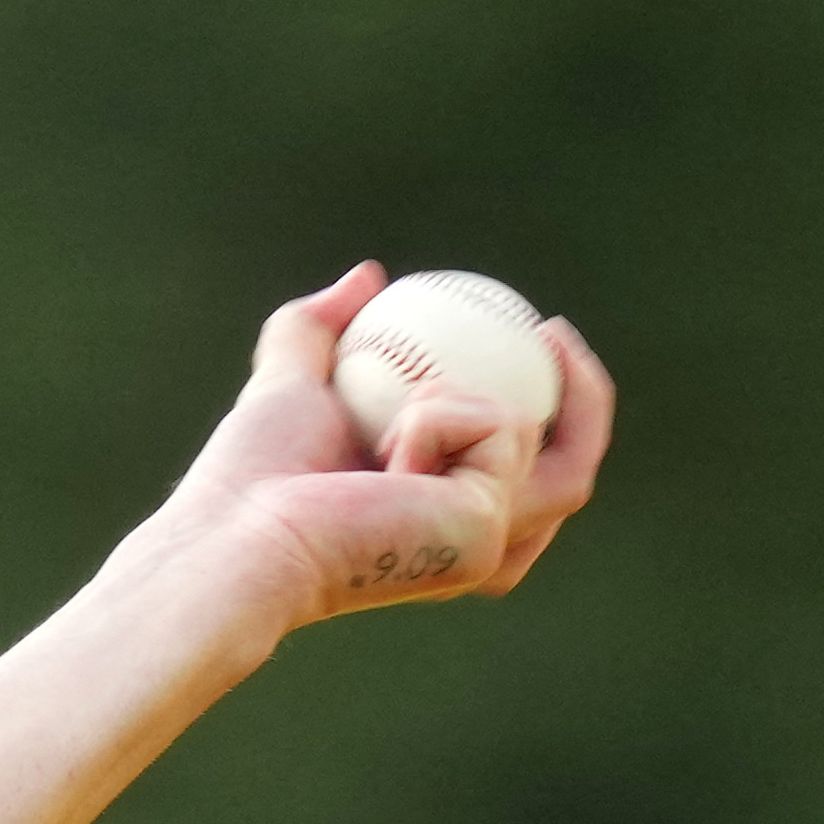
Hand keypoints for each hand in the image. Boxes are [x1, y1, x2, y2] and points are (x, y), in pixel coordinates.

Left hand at [138, 263, 616, 630]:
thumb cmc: (250, 479)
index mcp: (435, 520)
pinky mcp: (484, 536)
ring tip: (504, 350)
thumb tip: (366, 275)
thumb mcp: (288, 384)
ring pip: (555, 460)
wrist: (235, 533)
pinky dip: (447, 411)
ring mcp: (484, 548)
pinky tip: (394, 440)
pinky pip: (499, 432)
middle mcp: (470, 548)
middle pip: (569, 479)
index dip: (545, 410)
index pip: (515, 475)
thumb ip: (316, 330)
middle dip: (588, 407)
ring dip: (500, 396)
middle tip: (552, 331)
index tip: (532, 336)